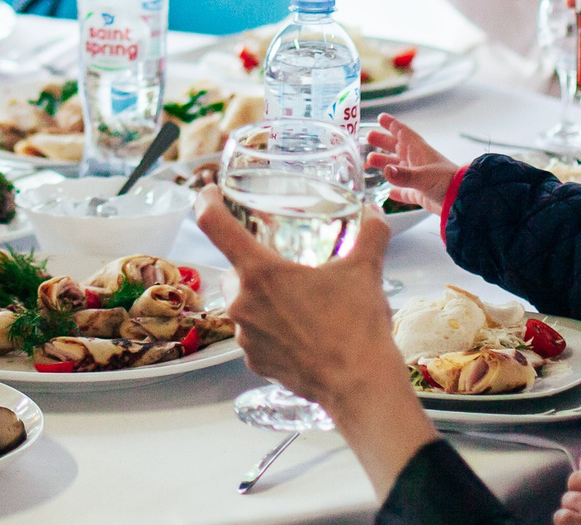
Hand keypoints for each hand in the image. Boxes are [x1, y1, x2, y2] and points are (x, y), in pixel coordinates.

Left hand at [195, 189, 441, 495]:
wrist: (359, 386)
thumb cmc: (356, 327)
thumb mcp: (365, 270)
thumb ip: (370, 233)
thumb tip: (373, 211)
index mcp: (260, 272)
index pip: (214, 225)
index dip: (207, 202)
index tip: (209, 193)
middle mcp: (243, 303)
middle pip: (233, 269)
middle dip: (254, 263)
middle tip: (284, 264)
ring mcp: (245, 337)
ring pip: (243, 303)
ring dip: (263, 297)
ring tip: (299, 301)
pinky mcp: (254, 362)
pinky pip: (254, 335)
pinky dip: (270, 328)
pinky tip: (300, 330)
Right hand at [364, 114, 457, 213]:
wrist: (462, 200)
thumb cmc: (447, 182)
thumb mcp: (424, 177)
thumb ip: (404, 175)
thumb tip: (386, 170)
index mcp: (419, 152)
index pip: (403, 133)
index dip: (392, 125)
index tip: (380, 117)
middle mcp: (418, 162)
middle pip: (397, 148)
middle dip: (383, 142)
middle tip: (368, 137)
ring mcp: (419, 178)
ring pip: (398, 168)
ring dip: (385, 164)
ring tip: (369, 162)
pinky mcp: (422, 194)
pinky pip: (406, 191)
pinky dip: (397, 191)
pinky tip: (389, 192)